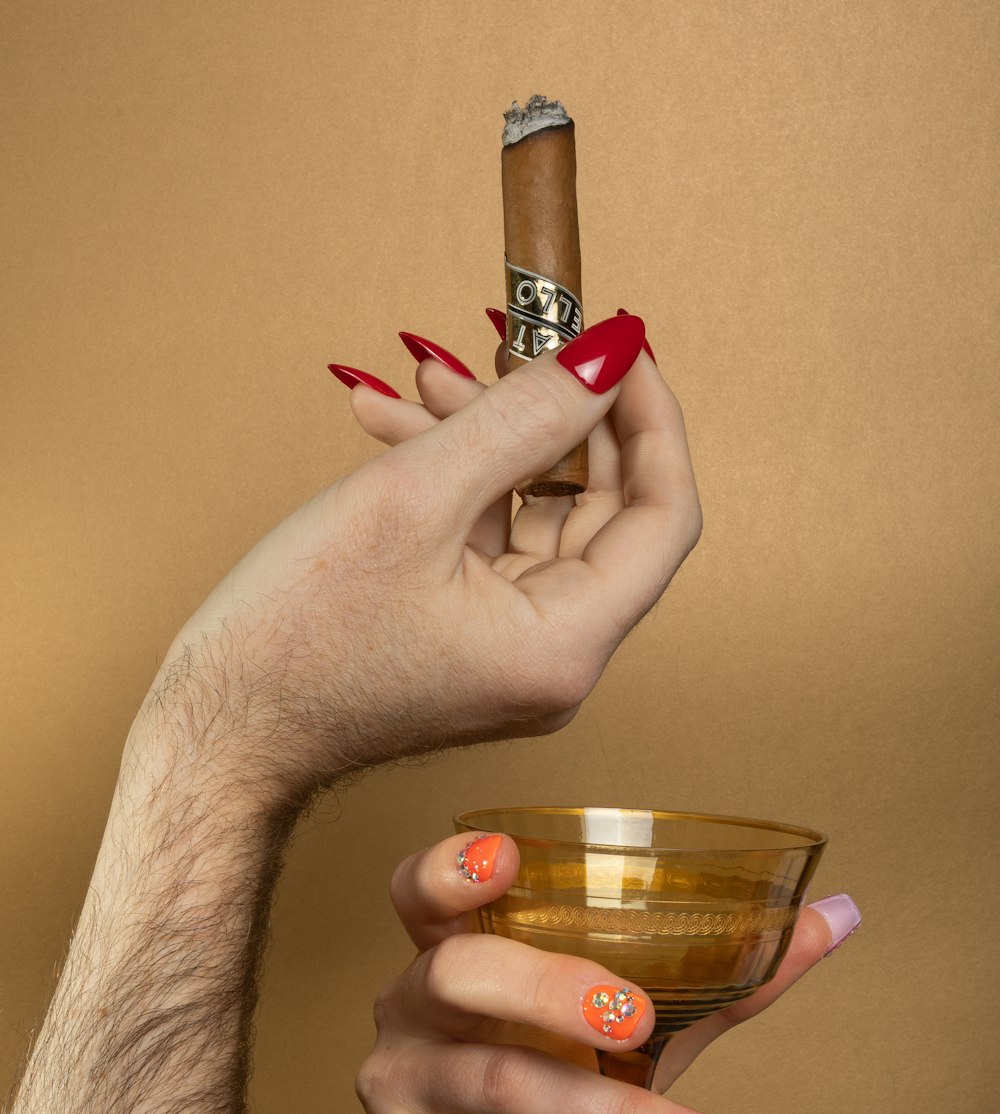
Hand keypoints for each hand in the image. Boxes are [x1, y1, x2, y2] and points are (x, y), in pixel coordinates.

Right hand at [137, 314, 699, 807]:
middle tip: (507, 341)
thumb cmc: (297, 642)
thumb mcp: (412, 499)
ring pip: (533, 513)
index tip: (616, 343)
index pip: (663, 517)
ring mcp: (512, 650)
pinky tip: (394, 426)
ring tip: (415, 382)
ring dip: (483, 436)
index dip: (649, 420)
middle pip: (598, 508)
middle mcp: (555, 658)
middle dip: (548, 415)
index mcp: (564, 646)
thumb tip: (605, 354)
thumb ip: (522, 417)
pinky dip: (451, 481)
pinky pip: (486, 538)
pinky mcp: (469, 636)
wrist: (220, 727)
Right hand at [356, 832, 856, 1113]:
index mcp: (452, 953)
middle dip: (549, 987)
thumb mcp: (631, 1034)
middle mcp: (409, 1011)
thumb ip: (718, 978)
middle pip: (456, 975)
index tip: (507, 856)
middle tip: (637, 1017)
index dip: (450, 870)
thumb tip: (836, 915)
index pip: (419, 892)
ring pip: (506, 1086)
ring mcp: (404, 1094)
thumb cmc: (559, 1099)